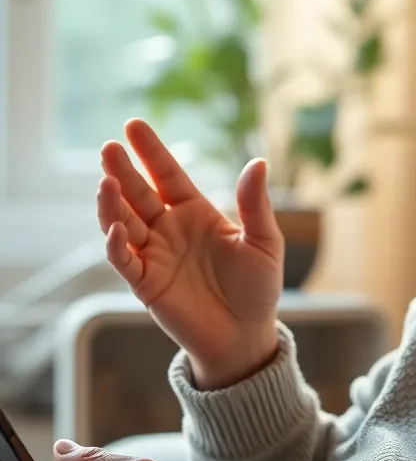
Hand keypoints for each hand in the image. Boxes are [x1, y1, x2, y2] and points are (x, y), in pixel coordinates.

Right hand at [98, 118, 282, 388]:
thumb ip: (255, 204)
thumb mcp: (264, 242)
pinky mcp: (146, 284)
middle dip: (123, 171)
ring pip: (124, 223)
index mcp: (195, 212)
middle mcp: (169, 229)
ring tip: (106, 181)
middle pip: (139, 193)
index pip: (167, 175)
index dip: (151, 151)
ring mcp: (154, 255)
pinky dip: (117, 245)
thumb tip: (258, 162)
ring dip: (112, 203)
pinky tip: (115, 227)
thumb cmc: (257, 287)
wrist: (247, 335)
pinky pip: (125, 261)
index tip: (133, 125)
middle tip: (109, 147)